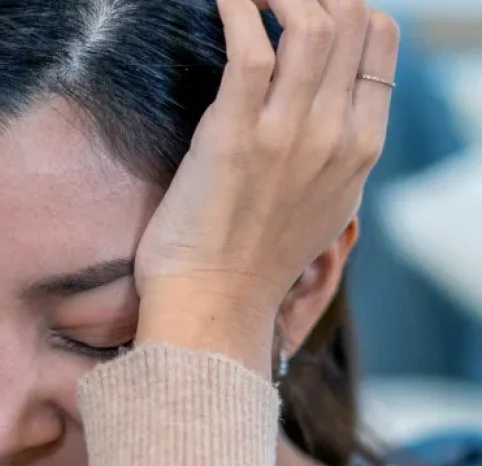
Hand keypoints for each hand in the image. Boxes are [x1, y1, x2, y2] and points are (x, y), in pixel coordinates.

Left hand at [134, 0, 398, 369]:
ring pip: (311, 21)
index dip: (347, 9)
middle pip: (350, 19)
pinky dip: (236, 7)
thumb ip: (335, 157)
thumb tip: (333, 116)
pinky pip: (247, 46)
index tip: (310, 7)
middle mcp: (334, 135)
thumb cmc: (251, 266)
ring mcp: (286, 135)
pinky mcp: (233, 137)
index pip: (379, 41)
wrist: (212, 309)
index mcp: (361, 149)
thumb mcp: (321, 209)